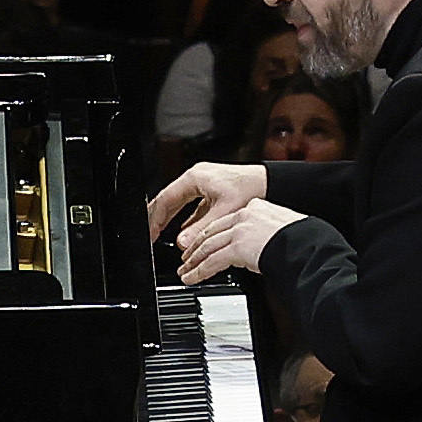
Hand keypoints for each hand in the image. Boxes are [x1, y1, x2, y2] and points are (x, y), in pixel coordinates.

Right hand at [145, 159, 265, 245]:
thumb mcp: (223, 212)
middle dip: (158, 220)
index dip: (154, 220)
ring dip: (171, 221)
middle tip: (151, 237)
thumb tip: (182, 243)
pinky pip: (191, 206)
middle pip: (168, 201)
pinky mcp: (211, 192)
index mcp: (194, 178)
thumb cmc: (251, 188)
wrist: (271, 184)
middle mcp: (196, 179)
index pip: (164, 200)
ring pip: (179, 204)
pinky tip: (186, 233)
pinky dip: (185, 219)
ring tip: (163, 236)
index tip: (150, 235)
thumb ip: (200, 228)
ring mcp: (203, 185)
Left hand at [177, 197, 300, 282]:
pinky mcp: (237, 247)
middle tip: (186, 257)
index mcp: (256, 207)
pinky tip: (192, 278)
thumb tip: (259, 247)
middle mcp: (244, 215)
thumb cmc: (303, 240)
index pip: (226, 220)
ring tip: (185, 271)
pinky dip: (198, 271)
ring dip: (193, 261)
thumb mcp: (282, 229)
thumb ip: (265, 233)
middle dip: (196, 247)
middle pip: (211, 231)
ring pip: (208, 246)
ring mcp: (239, 230)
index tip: (203, 240)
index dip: (211, 232)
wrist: (307, 244)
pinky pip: (212, 261)